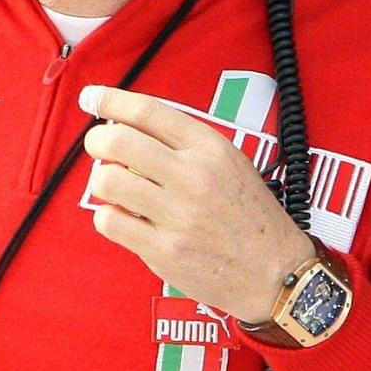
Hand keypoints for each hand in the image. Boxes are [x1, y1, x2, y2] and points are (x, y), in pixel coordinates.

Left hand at [79, 85, 313, 322]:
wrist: (276, 272)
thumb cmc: (252, 218)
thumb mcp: (232, 163)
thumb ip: (187, 143)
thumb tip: (133, 124)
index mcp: (211, 149)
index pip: (148, 112)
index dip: (110, 100)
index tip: (93, 98)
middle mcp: (194, 177)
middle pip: (118, 141)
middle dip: (97, 140)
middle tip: (97, 146)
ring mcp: (178, 215)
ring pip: (107, 181)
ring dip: (101, 180)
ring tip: (113, 186)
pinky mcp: (164, 251)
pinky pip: (110, 222)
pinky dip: (108, 216)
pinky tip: (122, 217)